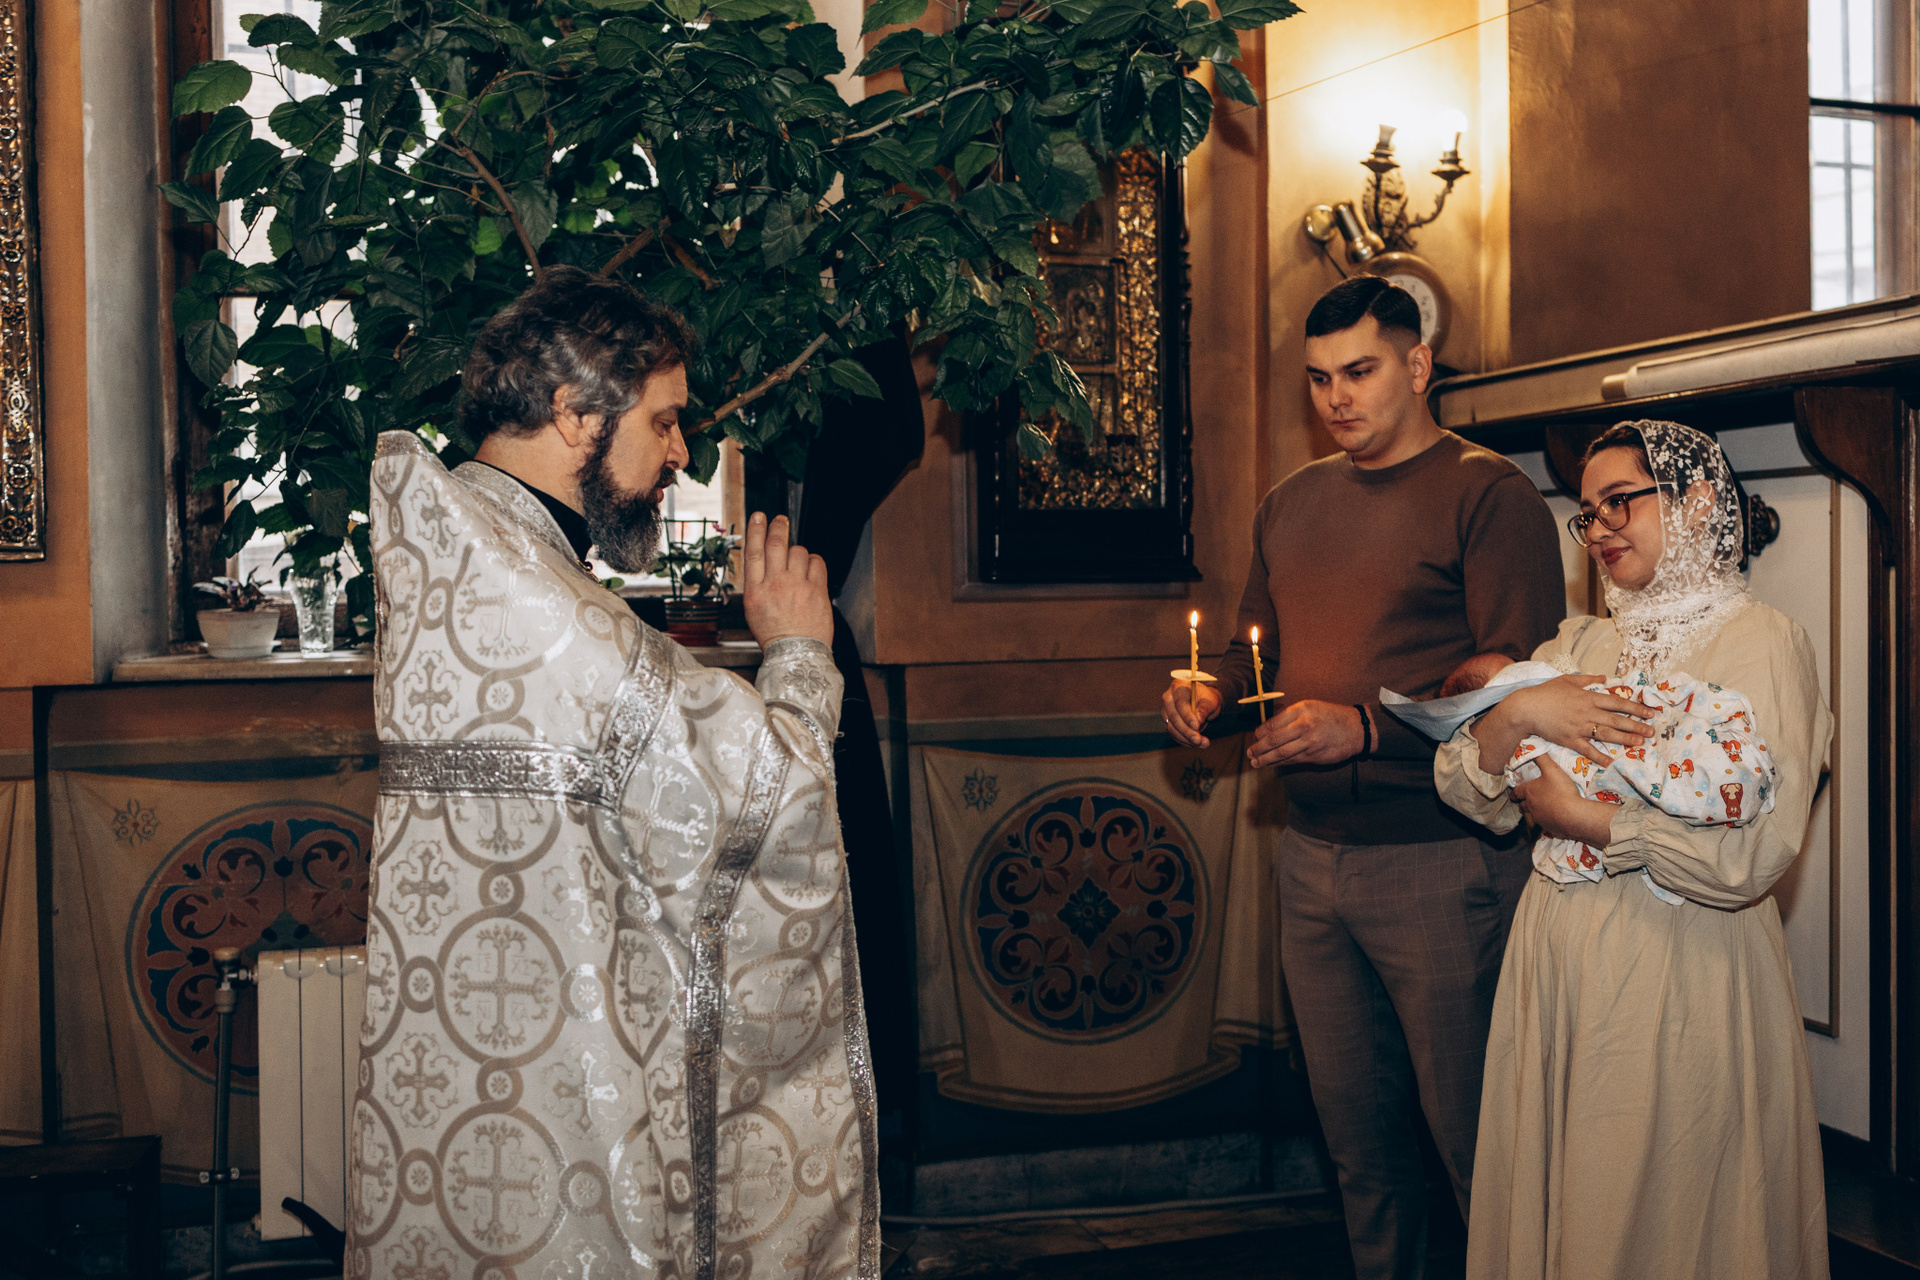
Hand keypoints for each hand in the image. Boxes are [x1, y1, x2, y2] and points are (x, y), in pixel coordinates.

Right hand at [742, 513, 831, 645]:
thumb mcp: (754, 610)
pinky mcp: (816, 590)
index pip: (753, 552)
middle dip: (778, 526)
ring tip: (797, 565)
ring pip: (798, 551)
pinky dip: (814, 561)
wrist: (797, 654)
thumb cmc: (776, 635)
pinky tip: (811, 570)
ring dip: (798, 552)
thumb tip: (765, 561)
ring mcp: (797, 586)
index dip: (755, 530)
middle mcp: (775, 584)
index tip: (758, 517)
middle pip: (776, 544)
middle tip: (780, 520)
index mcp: (755, 591)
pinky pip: (816, 562)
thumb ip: (759, 584)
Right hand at [1161, 681, 1223, 746]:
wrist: (1204, 703)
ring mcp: (1165, 711)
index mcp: (1179, 687)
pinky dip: (1185, 741)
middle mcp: (1168, 698)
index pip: (1180, 703)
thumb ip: (1204, 710)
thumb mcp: (1210, 702)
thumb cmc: (1207, 699)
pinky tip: (1197, 744)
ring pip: (1172, 728)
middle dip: (1187, 731)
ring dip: (1187, 739)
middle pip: (1174, 717)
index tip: (1196, 726)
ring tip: (1203, 743)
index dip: (1187, 716)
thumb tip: (1197, 723)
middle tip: (1199, 740)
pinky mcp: (1167, 722)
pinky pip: (1174, 734)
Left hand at [1248, 700, 1363, 768]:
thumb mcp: (1310, 706)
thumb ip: (1290, 715)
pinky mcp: (1313, 755)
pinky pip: (1291, 760)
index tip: (1255, 736)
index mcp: (1301, 709)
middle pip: (1274, 740)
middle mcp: (1304, 725)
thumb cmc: (1330, 716)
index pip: (1274, 723)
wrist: (1356, 728)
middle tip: (1250, 752)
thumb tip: (1267, 727)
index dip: (1261, 732)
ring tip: (1255, 762)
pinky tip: (1271, 764)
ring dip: (1265, 759)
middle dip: (1258, 748)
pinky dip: (1279, 763)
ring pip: (1280, 753)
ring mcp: (1309, 742)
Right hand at [1474, 673, 1652, 771]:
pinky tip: (1610, 761)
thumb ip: (1588, 679)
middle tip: (1652, 732)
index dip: (1636, 708)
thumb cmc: (1545, 692)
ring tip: (1639, 743)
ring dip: (1625, 739)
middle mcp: (1587, 713)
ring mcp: (1579, 727)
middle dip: (1636, 726)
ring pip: (1606, 734)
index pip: (1618, 703)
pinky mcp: (1569, 739)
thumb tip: (1605, 678)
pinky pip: (1587, 749)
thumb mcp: (1567, 680)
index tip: (1650, 713)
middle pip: (1616, 720)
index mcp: (1588, 697)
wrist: (1526, 708)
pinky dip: (1598, 756)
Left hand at [1511, 757, 1617, 845]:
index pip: (1516, 793)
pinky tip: (1553, 821)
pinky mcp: (1549, 829)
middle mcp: (1530, 807)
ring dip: (1533, 815)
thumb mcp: (1552, 769)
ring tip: (1538, 812)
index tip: (1514, 793)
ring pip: (1531, 818)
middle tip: (1527, 801)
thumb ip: (1542, 758)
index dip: (1515, 792)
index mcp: (1529, 793)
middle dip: (1523, 804)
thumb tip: (1531, 745)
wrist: (1572, 815)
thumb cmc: (1561, 790)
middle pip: (1522, 807)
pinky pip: (1544, 827)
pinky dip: (1546, 823)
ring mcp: (1539, 820)